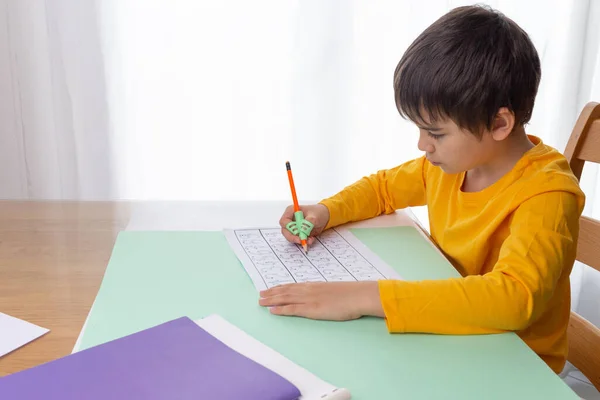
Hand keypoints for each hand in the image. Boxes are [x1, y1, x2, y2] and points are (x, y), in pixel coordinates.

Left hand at [258, 281, 384, 320]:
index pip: (293, 285)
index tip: (270, 288)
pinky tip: (272, 311)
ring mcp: (309, 299)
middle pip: (285, 291)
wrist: (358, 295)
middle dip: (271, 293)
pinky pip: (293, 309)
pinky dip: (281, 309)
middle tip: (260, 295)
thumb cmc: (351, 294)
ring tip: (261, 302)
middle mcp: (309, 290)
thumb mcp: (334, 290)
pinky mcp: (312, 309)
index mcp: (314, 285)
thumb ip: (324, 293)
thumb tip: (321, 296)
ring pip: (285, 298)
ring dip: (272, 300)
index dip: (280, 287)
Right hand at [279, 203, 329, 245]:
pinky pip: (298, 240)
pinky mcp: (298, 234)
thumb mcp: (314, 217)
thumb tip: (302, 230)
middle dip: (292, 237)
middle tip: (301, 240)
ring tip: (310, 240)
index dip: (289, 227)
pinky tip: (311, 240)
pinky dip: (304, 241)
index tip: (297, 232)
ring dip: (299, 240)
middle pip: (285, 231)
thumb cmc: (318, 213)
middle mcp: (290, 220)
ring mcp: (294, 227)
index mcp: (291, 211)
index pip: (284, 221)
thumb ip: (308, 223)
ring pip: (291, 237)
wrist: (325, 217)